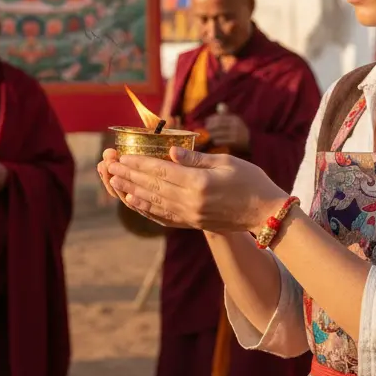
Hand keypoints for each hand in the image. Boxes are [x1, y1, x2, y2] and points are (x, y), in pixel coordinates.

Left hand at [104, 147, 285, 232]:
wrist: (266, 213)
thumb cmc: (251, 181)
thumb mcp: (226, 162)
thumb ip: (196, 158)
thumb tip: (170, 151)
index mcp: (199, 183)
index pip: (162, 171)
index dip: (139, 163)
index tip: (122, 156)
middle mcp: (191, 202)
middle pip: (153, 186)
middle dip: (129, 175)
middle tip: (109, 167)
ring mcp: (191, 215)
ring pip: (154, 202)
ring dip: (132, 190)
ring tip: (114, 182)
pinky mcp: (193, 223)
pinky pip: (164, 216)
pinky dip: (146, 208)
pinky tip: (134, 201)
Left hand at [204, 112, 249, 150]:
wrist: (252, 141)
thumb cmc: (240, 130)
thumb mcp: (235, 120)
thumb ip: (227, 113)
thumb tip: (219, 105)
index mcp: (235, 119)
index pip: (220, 118)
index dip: (212, 119)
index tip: (206, 121)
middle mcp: (235, 125)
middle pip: (218, 125)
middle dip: (210, 127)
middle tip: (206, 129)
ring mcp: (235, 134)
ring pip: (218, 134)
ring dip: (212, 135)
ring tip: (210, 135)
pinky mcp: (234, 142)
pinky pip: (221, 141)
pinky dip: (216, 141)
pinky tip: (215, 141)